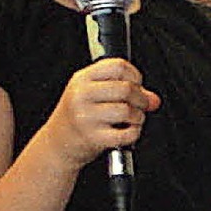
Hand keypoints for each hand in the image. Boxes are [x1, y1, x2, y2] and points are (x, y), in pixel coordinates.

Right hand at [44, 57, 160, 171]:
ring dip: (138, 116)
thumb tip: (153, 99)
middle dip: (141, 98)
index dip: (135, 75)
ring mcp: (86, 117)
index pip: (118, 66)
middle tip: (141, 105)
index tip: (137, 84)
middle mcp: (82, 95)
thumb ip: (125, 91)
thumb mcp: (93, 96)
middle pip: (126, 88)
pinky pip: (126, 134)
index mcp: (82, 79)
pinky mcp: (93, 138)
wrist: (57, 144)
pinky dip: (134, 133)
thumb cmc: (77, 117)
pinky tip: (129, 131)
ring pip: (127, 110)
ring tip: (134, 119)